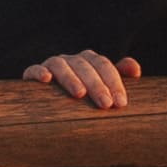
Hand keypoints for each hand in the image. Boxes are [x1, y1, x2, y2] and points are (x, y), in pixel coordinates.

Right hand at [20, 50, 141, 109]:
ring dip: (71, 78)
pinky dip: (38, 72)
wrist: (50, 107)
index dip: (113, 82)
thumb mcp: (102, 87)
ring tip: (80, 94)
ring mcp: (51, 65)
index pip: (103, 65)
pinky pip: (33, 69)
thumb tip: (135, 69)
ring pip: (61, 65)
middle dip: (97, 84)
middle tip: (105, 104)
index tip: (121, 102)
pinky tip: (46, 80)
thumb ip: (118, 76)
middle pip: (85, 65)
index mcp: (89, 61)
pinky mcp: (32, 74)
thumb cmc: (83, 98)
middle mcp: (71, 60)